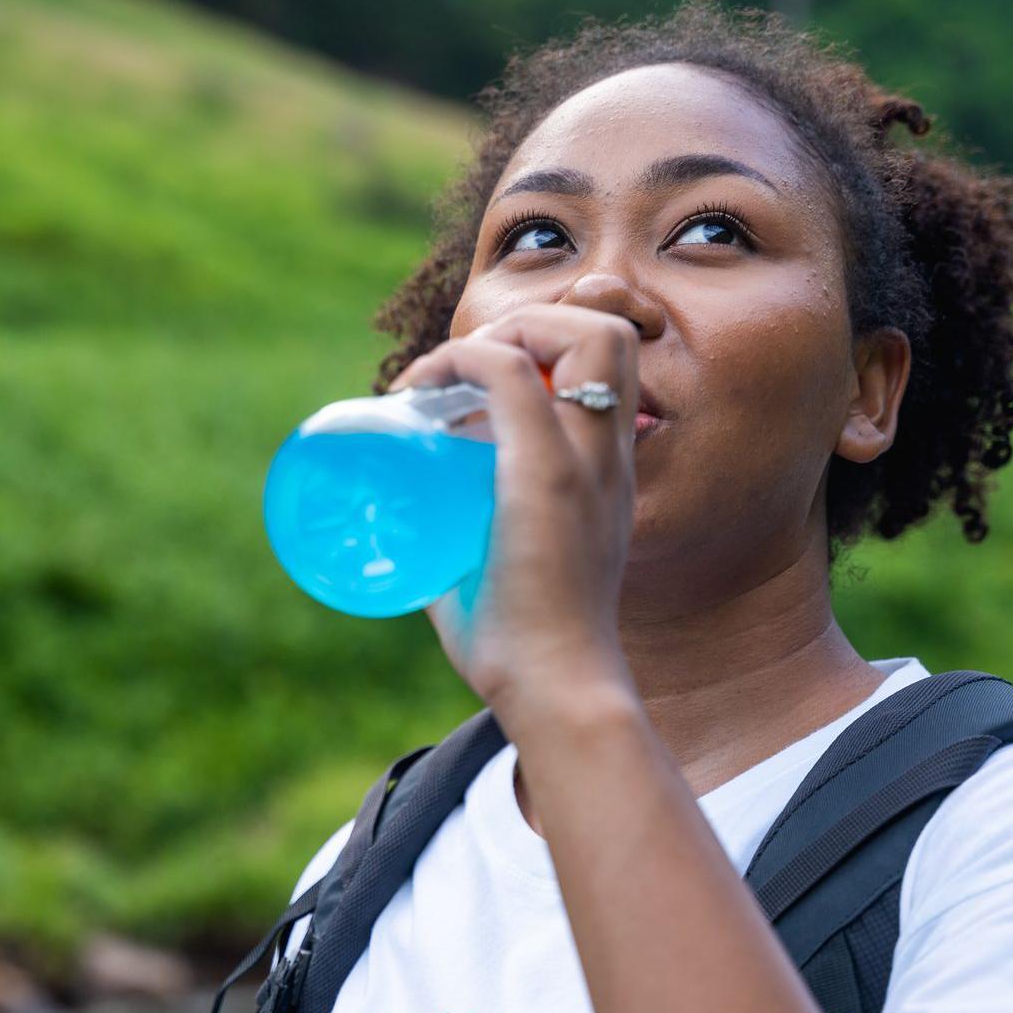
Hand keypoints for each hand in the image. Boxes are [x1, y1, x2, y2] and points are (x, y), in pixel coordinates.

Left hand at [387, 306, 641, 723]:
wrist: (558, 691)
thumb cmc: (522, 649)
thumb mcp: (502, 570)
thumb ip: (466, 546)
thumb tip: (402, 542)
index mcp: (606, 473)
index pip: (608, 366)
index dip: (545, 345)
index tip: (471, 386)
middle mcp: (607, 456)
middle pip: (609, 332)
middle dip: (536, 321)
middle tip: (464, 370)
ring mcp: (583, 461)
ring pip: (582, 332)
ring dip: (510, 330)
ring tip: (451, 374)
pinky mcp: (546, 475)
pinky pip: (507, 374)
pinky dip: (461, 360)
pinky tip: (422, 391)